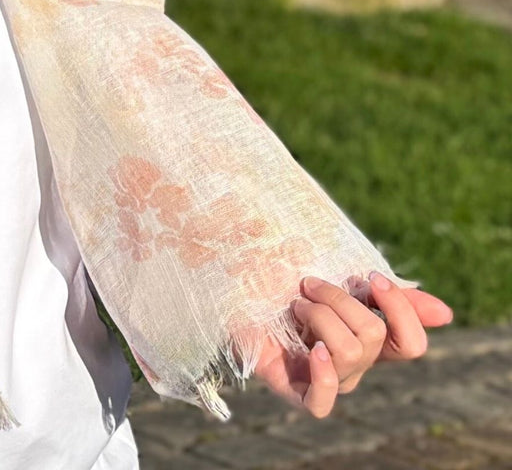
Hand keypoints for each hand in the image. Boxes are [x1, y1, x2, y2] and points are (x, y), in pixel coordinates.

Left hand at [252, 273, 453, 418]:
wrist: (232, 280)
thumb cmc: (286, 274)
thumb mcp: (337, 276)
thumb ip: (388, 294)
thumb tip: (445, 314)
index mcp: (369, 339)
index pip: (410, 344)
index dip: (401, 311)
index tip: (371, 277)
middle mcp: (354, 364)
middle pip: (372, 337)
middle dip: (338, 298)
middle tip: (307, 282)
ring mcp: (325, 379)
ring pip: (348, 352)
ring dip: (318, 316)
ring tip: (294, 304)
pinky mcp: (294, 390)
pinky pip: (322, 403)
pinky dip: (323, 375)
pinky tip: (313, 350)